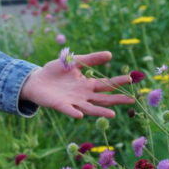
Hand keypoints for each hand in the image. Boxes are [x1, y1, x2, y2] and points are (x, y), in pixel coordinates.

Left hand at [19, 51, 134, 117]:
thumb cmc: (55, 71)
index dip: (118, 82)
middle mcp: (83, 95)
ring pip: (90, 108)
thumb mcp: (74, 62)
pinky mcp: (60, 105)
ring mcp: (73, 102)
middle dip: (116, 99)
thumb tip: (110, 54)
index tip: (131, 78)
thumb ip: (91, 59)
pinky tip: (80, 115)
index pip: (106, 85)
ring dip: (100, 111)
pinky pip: (68, 110)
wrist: (36, 80)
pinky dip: (74, 112)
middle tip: (131, 99)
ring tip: (113, 114)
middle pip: (103, 99)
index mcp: (87, 84)